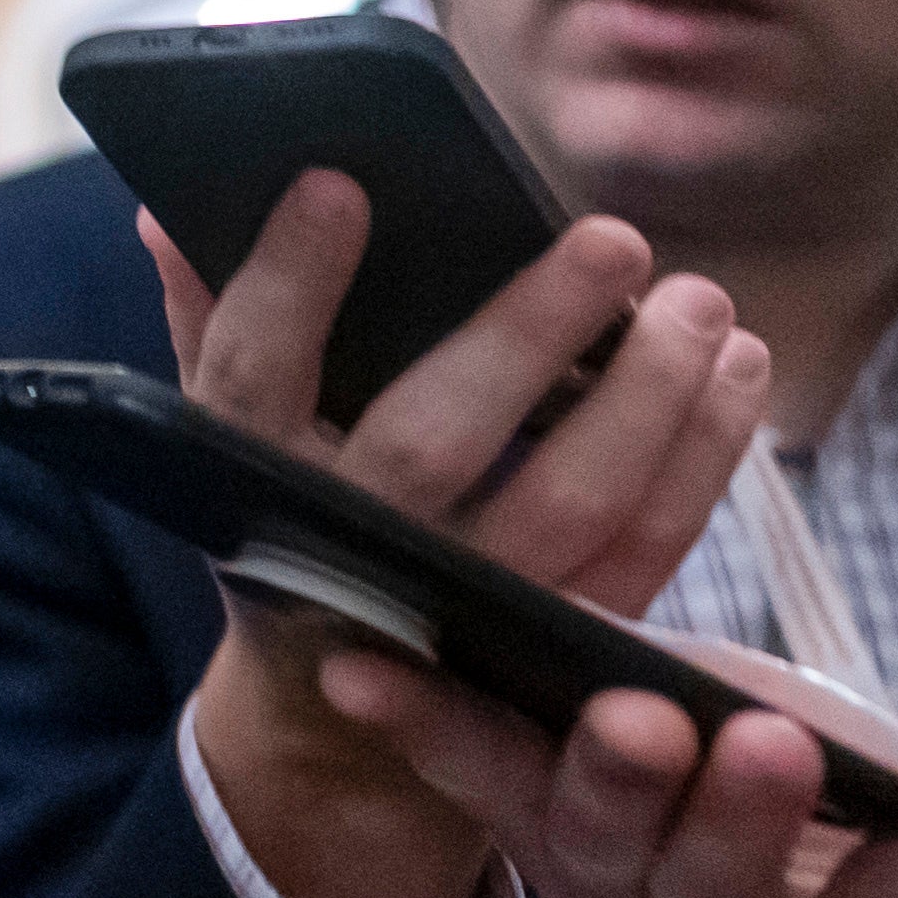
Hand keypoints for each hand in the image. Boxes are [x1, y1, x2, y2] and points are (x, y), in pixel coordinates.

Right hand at [157, 175, 766, 897]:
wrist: (332, 714)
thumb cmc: (287, 516)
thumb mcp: (227, 435)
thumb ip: (206, 321)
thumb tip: (165, 207)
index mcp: (251, 479)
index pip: (253, 373)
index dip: (289, 284)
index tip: (338, 184)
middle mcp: (351, 548)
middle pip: (432, 443)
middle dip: (525, 336)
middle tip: (613, 241)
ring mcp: (463, 606)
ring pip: (569, 502)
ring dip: (648, 397)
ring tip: (698, 301)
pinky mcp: (561, 637)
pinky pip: (648, 544)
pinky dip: (703, 453)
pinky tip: (732, 367)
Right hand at [322, 661, 897, 897]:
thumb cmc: (807, 810)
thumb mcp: (710, 713)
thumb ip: (632, 668)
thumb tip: (545, 602)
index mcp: (569, 842)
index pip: (486, 774)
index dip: (424, 723)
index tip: (357, 665)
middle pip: (597, 853)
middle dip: (610, 780)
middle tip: (634, 715)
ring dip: (744, 817)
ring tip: (776, 742)